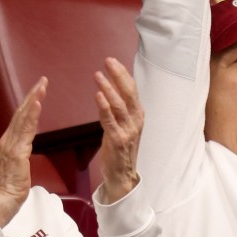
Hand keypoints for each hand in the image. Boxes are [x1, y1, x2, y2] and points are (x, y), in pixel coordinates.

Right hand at [0, 77, 46, 228]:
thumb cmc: (10, 188)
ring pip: (23, 119)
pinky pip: (25, 132)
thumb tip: (25, 144)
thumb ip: (21, 152)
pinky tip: (37, 105)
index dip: (30, 102)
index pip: (21, 118)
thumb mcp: (19, 165)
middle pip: (21, 113)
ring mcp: (11, 147)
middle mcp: (8, 141)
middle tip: (43, 79)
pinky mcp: (16, 155)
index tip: (39, 88)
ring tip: (42, 86)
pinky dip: (31, 117)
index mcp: (10, 143)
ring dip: (33, 101)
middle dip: (33, 95)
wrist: (2, 203)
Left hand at [94, 58, 142, 202]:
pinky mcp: (117, 140)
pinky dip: (104, 106)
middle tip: (107, 61)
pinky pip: (110, 120)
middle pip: (128, 93)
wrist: (122, 176)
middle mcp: (136, 120)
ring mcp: (128, 130)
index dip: (122, 74)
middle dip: (118, 75)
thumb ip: (119, 110)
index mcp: (138, 115)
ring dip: (108, 88)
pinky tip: (98, 95)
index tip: (112, 61)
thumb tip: (111, 90)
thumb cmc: (120, 149)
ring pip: (119, 105)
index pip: (131, 89)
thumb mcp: (123, 126)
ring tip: (98, 75)